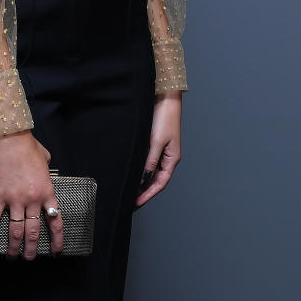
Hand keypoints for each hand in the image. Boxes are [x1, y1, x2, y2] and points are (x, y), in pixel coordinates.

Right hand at [0, 131, 63, 258]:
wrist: (11, 139)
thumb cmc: (29, 147)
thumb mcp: (46, 161)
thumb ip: (47, 172)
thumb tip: (47, 171)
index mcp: (47, 192)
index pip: (55, 221)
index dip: (56, 239)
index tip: (56, 251)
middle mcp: (33, 199)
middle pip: (33, 231)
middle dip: (31, 249)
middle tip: (29, 258)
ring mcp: (15, 199)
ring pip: (15, 230)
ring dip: (14, 246)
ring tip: (12, 256)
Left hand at [136, 92, 181, 208]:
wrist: (164, 98)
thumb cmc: (164, 118)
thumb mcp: (155, 141)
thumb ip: (150, 160)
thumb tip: (143, 177)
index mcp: (172, 159)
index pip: (160, 183)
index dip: (148, 194)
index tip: (137, 203)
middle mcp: (167, 157)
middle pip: (155, 179)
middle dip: (144, 191)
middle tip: (130, 201)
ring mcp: (160, 150)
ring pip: (150, 171)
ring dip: (141, 180)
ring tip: (129, 189)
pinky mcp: (153, 143)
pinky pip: (147, 161)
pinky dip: (140, 168)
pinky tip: (131, 171)